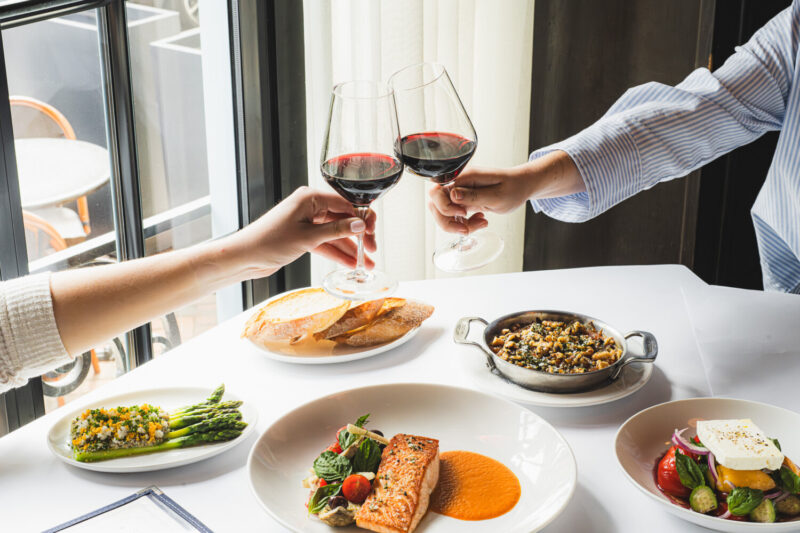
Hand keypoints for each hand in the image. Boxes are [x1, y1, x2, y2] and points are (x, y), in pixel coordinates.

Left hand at [226, 187, 376, 277]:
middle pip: (343, 218)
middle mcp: (310, 206)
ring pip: (336, 233)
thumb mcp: (307, 238)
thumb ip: (336, 230)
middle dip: (359, 235)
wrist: (245, 257)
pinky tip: (351, 263)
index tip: (372, 233)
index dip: (362, 218)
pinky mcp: (303, 236)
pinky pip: (326, 242)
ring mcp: (307, 221)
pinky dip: (337, 252)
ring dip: (351, 248)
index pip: (346, 203)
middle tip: (372, 250)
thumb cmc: (268, 242)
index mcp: (310, 197)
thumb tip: (359, 224)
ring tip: (367, 262)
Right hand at [427, 151, 583, 233]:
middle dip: (448, 221)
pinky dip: (464, 224)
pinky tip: (480, 221)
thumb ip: (474, 196)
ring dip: (457, 225)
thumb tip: (453, 196)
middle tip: (467, 228)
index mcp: (465, 177)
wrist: (522, 186)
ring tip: (479, 224)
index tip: (463, 214)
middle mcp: (458, 184)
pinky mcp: (464, 201)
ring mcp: (460, 193)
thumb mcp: (497, 195)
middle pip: (435, 204)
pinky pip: (455, 216)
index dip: (446, 207)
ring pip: (443, 213)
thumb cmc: (513, 188)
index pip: (437, 192)